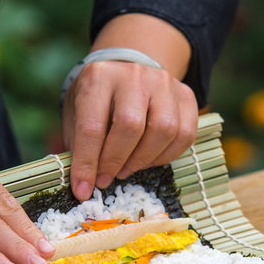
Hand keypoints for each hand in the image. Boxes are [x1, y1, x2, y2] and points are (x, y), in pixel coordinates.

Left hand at [62, 60, 197, 199]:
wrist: (128, 73)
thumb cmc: (99, 100)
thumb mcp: (77, 114)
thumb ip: (79, 145)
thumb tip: (83, 185)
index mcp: (99, 77)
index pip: (92, 126)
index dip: (87, 163)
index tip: (83, 190)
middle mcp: (134, 75)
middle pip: (131, 126)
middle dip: (116, 161)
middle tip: (106, 179)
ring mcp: (164, 83)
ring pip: (164, 130)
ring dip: (143, 160)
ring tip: (127, 169)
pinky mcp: (186, 96)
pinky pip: (185, 134)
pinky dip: (166, 156)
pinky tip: (149, 160)